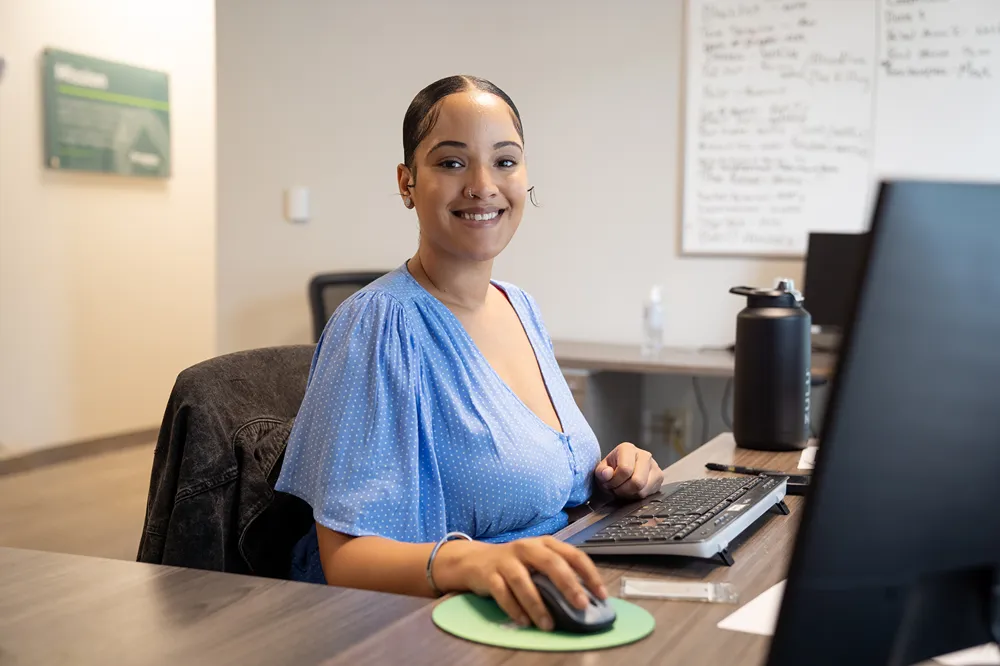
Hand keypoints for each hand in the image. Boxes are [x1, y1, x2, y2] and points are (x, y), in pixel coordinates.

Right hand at [444, 536, 607, 630]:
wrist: (475, 560)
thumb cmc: (515, 564)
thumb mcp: (537, 562)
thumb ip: (557, 575)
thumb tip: (584, 599)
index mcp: (545, 543)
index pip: (573, 554)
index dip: (589, 574)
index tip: (601, 595)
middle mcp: (527, 547)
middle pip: (550, 563)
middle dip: (567, 585)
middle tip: (580, 605)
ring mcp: (506, 560)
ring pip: (523, 581)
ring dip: (537, 605)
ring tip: (548, 624)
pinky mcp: (489, 574)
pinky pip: (502, 593)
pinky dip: (514, 609)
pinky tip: (524, 622)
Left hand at [594, 442, 663, 499]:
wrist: (621, 470)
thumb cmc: (611, 469)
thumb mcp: (601, 470)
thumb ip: (601, 472)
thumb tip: (607, 474)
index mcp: (628, 449)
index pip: (625, 469)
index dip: (615, 481)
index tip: (609, 482)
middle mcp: (644, 455)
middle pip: (637, 481)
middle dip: (623, 490)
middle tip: (616, 489)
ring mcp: (654, 466)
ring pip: (643, 489)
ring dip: (629, 494)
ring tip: (623, 489)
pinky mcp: (659, 477)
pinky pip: (648, 494)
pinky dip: (637, 496)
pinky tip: (631, 490)